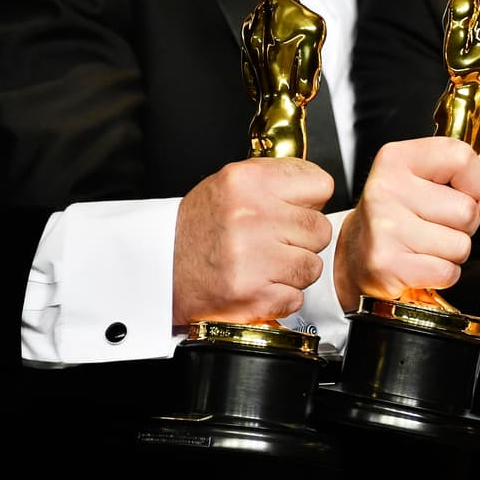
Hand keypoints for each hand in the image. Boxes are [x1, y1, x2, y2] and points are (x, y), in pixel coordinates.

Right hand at [173, 157, 333, 324]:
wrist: (158, 268)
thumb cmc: (199, 227)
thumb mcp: (233, 184)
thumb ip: (278, 181)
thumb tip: (320, 189)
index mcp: (248, 181)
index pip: (321, 185)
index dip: (310, 201)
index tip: (293, 209)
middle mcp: (251, 217)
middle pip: (321, 230)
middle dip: (302, 239)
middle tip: (273, 242)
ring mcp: (253, 258)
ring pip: (313, 266)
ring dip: (293, 271)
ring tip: (263, 264)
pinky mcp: (253, 295)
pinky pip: (297, 297)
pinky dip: (280, 297)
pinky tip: (257, 284)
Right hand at [334, 137, 479, 310]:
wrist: (358, 253)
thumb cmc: (405, 212)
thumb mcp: (441, 179)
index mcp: (398, 158)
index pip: (462, 157)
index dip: (476, 181)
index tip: (462, 191)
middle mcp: (386, 188)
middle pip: (467, 209)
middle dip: (464, 224)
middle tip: (435, 223)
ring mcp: (384, 227)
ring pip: (461, 245)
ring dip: (453, 251)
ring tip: (426, 244)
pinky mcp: (387, 264)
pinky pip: (447, 272)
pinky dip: (443, 273)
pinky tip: (420, 262)